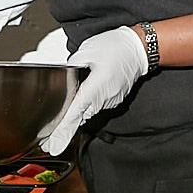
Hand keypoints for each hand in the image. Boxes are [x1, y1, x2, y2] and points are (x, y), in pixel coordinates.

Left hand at [37, 27, 150, 155]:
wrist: (139, 48)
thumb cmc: (117, 47)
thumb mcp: (87, 50)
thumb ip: (72, 65)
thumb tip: (65, 75)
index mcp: (96, 87)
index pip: (75, 114)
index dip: (63, 131)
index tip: (53, 145)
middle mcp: (104, 98)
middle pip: (80, 115)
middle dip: (68, 119)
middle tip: (56, 125)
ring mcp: (111, 100)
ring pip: (89, 110)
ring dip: (81, 105)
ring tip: (80, 90)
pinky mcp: (115, 99)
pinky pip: (99, 104)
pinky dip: (92, 99)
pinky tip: (92, 87)